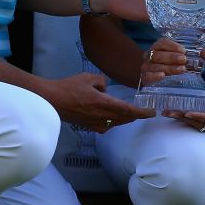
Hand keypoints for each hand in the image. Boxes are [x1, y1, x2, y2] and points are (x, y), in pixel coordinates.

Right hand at [39, 72, 153, 131]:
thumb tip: (106, 90)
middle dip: (136, 115)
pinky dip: (114, 120)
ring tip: (132, 112)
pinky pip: (108, 125)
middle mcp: (101, 116)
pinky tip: (113, 115)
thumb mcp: (88, 78)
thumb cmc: (69, 87)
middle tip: (145, 111)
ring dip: (125, 118)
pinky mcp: (90, 127)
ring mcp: (95, 124)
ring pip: (117, 122)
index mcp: (103, 103)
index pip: (128, 111)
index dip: (142, 113)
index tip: (152, 113)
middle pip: (125, 118)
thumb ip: (102, 82)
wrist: (52, 101)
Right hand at [138, 36, 200, 84]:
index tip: (183, 50)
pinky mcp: (144, 78)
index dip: (172, 45)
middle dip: (172, 57)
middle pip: (158, 54)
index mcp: (158, 47)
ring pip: (155, 66)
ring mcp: (146, 67)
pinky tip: (162, 76)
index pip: (162, 43)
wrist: (152, 76)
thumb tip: (203, 53)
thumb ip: (193, 54)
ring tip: (181, 69)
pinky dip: (154, 76)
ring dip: (168, 67)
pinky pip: (147, 76)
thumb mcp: (180, 57)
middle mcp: (150, 55)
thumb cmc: (169, 64)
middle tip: (184, 60)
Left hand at [164, 95, 204, 138]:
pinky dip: (184, 121)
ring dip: (179, 120)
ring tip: (166, 113)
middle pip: (196, 123)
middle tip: (167, 112)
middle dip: (181, 118)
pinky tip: (175, 116)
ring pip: (193, 125)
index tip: (187, 113)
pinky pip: (195, 125)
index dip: (198, 116)